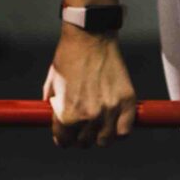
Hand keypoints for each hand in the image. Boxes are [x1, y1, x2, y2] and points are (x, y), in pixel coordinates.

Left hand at [43, 26, 137, 147]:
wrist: (90, 36)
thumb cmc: (68, 57)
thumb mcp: (52, 84)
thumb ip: (53, 107)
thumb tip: (56, 124)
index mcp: (67, 114)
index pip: (64, 142)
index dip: (64, 138)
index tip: (68, 134)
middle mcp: (88, 116)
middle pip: (85, 143)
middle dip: (82, 136)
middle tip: (84, 126)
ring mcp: (109, 110)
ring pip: (105, 140)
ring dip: (101, 135)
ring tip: (100, 124)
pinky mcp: (127, 101)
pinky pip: (125, 131)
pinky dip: (120, 129)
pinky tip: (115, 121)